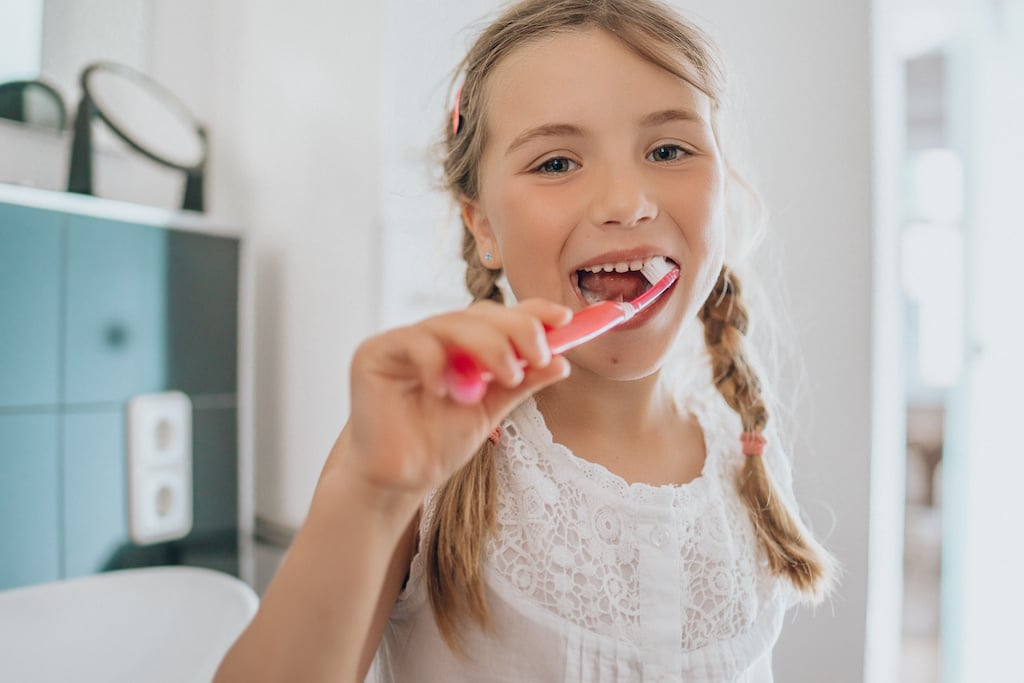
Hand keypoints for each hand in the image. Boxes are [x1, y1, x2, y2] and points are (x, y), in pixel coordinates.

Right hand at [329, 298, 571, 503]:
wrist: (400, 480)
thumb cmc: (438, 444)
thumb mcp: (492, 410)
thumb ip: (522, 383)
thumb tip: (563, 361)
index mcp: (462, 345)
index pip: (498, 316)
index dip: (531, 311)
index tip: (564, 317)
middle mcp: (434, 337)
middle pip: (478, 314)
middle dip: (515, 329)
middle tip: (537, 355)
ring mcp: (404, 342)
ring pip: (451, 323)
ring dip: (487, 346)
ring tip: (504, 377)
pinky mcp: (375, 353)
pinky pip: (413, 342)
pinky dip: (436, 362)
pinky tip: (446, 391)